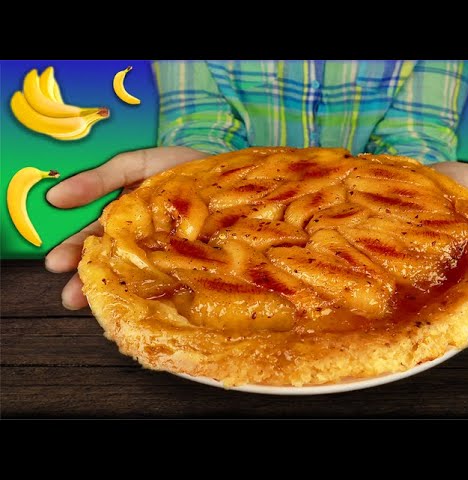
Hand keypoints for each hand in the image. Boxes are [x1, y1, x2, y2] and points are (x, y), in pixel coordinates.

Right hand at [45, 146, 209, 309]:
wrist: (236, 175)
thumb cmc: (183, 169)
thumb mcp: (138, 164)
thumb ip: (101, 179)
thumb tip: (54, 198)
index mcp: (125, 221)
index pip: (93, 240)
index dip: (73, 251)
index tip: (55, 264)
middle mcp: (143, 244)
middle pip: (112, 264)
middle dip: (88, 281)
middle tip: (70, 296)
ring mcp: (167, 259)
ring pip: (137, 279)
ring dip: (115, 293)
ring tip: (95, 306)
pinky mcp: (192, 268)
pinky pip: (173, 285)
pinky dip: (157, 297)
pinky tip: (142, 308)